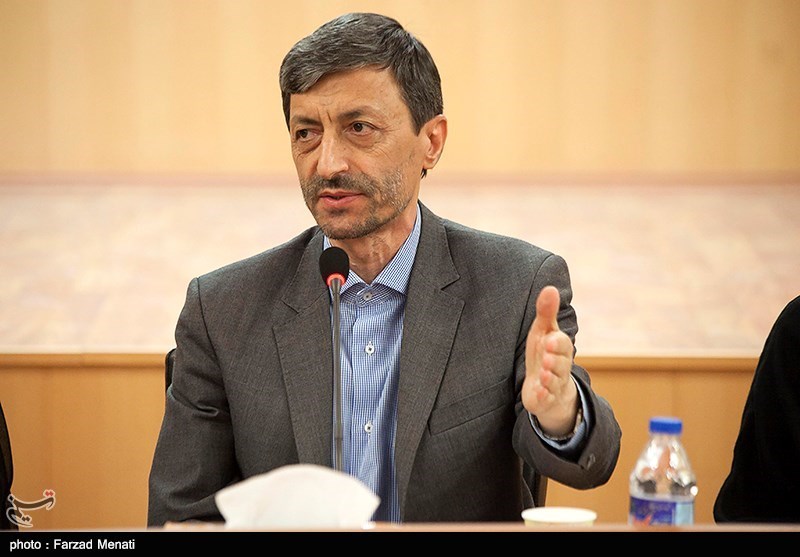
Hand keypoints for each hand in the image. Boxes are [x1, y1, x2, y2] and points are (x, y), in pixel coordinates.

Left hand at [522, 285, 578, 436]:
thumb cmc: (544, 353)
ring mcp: (553, 384)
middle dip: (554, 360)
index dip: (557, 343)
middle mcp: (559, 367)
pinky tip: (538, 392)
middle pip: (561, 363)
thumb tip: (550, 288)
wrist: (546, 386)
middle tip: (546, 356)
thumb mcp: (543, 332)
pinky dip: (543, 395)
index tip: (549, 339)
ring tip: (543, 374)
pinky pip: (546, 398)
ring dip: (549, 377)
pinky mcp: (545, 399)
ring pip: (554, 381)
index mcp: (559, 349)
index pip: (563, 344)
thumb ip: (546, 312)